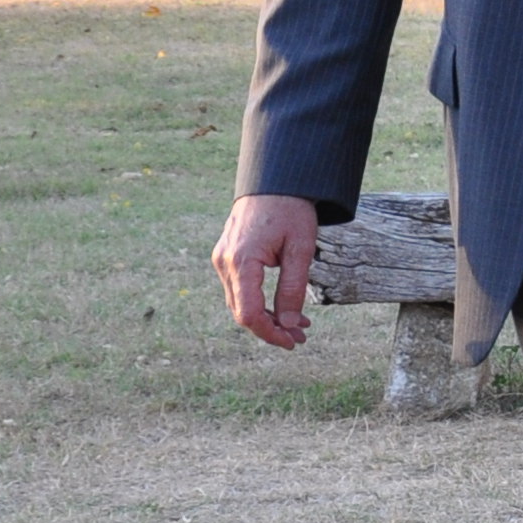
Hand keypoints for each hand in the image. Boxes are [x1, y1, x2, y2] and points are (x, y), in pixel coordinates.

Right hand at [213, 192, 320, 347]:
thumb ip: (293, 288)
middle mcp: (224, 262)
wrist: (275, 180)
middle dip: (271, 329)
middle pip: (241, 312)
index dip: (270, 333)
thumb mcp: (300, 249)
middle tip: (300, 336)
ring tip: (298, 325)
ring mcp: (222, 259)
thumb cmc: (291, 209)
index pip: (249, 313)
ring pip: (239, 302)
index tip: (292, 342)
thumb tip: (289, 324)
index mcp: (241, 261)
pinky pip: (239, 288)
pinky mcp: (226, 256)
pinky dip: (259, 302)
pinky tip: (282, 308)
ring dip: (267, 318)